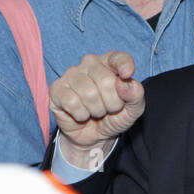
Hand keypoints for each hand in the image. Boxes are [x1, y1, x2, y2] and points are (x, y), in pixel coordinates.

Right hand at [49, 51, 144, 166]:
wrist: (94, 136)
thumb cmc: (114, 117)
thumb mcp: (133, 110)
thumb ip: (136, 95)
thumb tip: (126, 83)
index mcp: (110, 62)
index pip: (118, 58)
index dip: (124, 65)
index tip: (127, 75)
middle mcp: (90, 63)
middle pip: (106, 82)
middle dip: (112, 104)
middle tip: (109, 108)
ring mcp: (71, 74)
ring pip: (89, 93)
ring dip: (96, 110)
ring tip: (95, 111)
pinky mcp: (57, 89)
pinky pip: (72, 102)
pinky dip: (81, 114)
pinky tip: (81, 114)